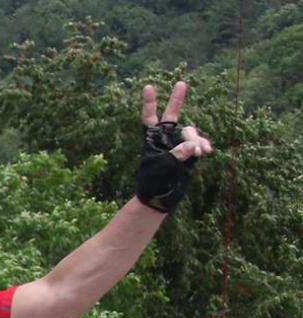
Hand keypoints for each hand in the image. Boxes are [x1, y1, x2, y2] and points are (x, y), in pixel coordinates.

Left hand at [136, 81, 213, 212]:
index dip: (149, 103)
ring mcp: (178, 143)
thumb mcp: (161, 167)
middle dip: (177, 99)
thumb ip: (177, 154)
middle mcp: (165, 137)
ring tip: (199, 153)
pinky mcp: (190, 152)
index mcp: (151, 139)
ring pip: (190, 131)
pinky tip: (206, 151)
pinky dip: (203, 145)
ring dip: (196, 139)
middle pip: (172, 115)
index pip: (150, 117)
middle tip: (181, 83)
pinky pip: (199, 143)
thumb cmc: (152, 182)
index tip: (148, 86)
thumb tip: (193, 146)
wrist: (159, 197)